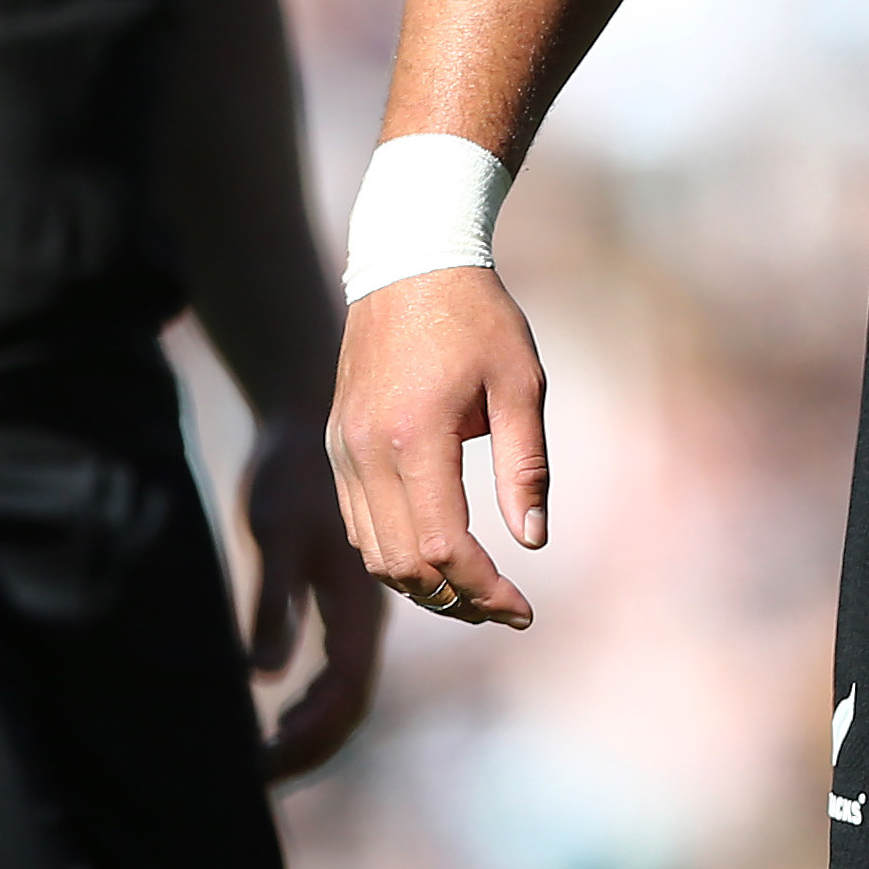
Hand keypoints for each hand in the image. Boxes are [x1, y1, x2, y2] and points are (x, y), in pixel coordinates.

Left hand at [237, 407, 386, 775]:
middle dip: (311, 745)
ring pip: (347, 685)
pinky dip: (315, 695)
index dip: (306, 737)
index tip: (260, 764)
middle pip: (350, 701)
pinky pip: (338, 661)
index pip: (341, 693)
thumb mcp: (276, 532)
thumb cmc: (288, 471)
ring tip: (269, 754)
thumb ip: (272, 600)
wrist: (306, 414)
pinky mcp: (342, 591)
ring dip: (314, 726)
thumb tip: (260, 672)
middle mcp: (366, 608)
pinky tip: (284, 701)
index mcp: (356, 600)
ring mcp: (357, 602)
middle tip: (256, 776)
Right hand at [330, 270, 547, 629]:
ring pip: (372, 553)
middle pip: (401, 566)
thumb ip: (527, 465)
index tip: (523, 607)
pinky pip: (358, 522)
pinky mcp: (336, 445)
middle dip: (456, 600)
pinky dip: (393, 553)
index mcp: (416, 436)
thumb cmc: (478, 317)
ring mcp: (343, 450)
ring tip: (476, 589)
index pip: (441, 547)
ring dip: (422, 585)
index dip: (484, 589)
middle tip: (505, 606)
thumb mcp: (522, 383)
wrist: (409, 262)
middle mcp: (367, 452)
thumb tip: (532, 540)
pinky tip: (434, 553)